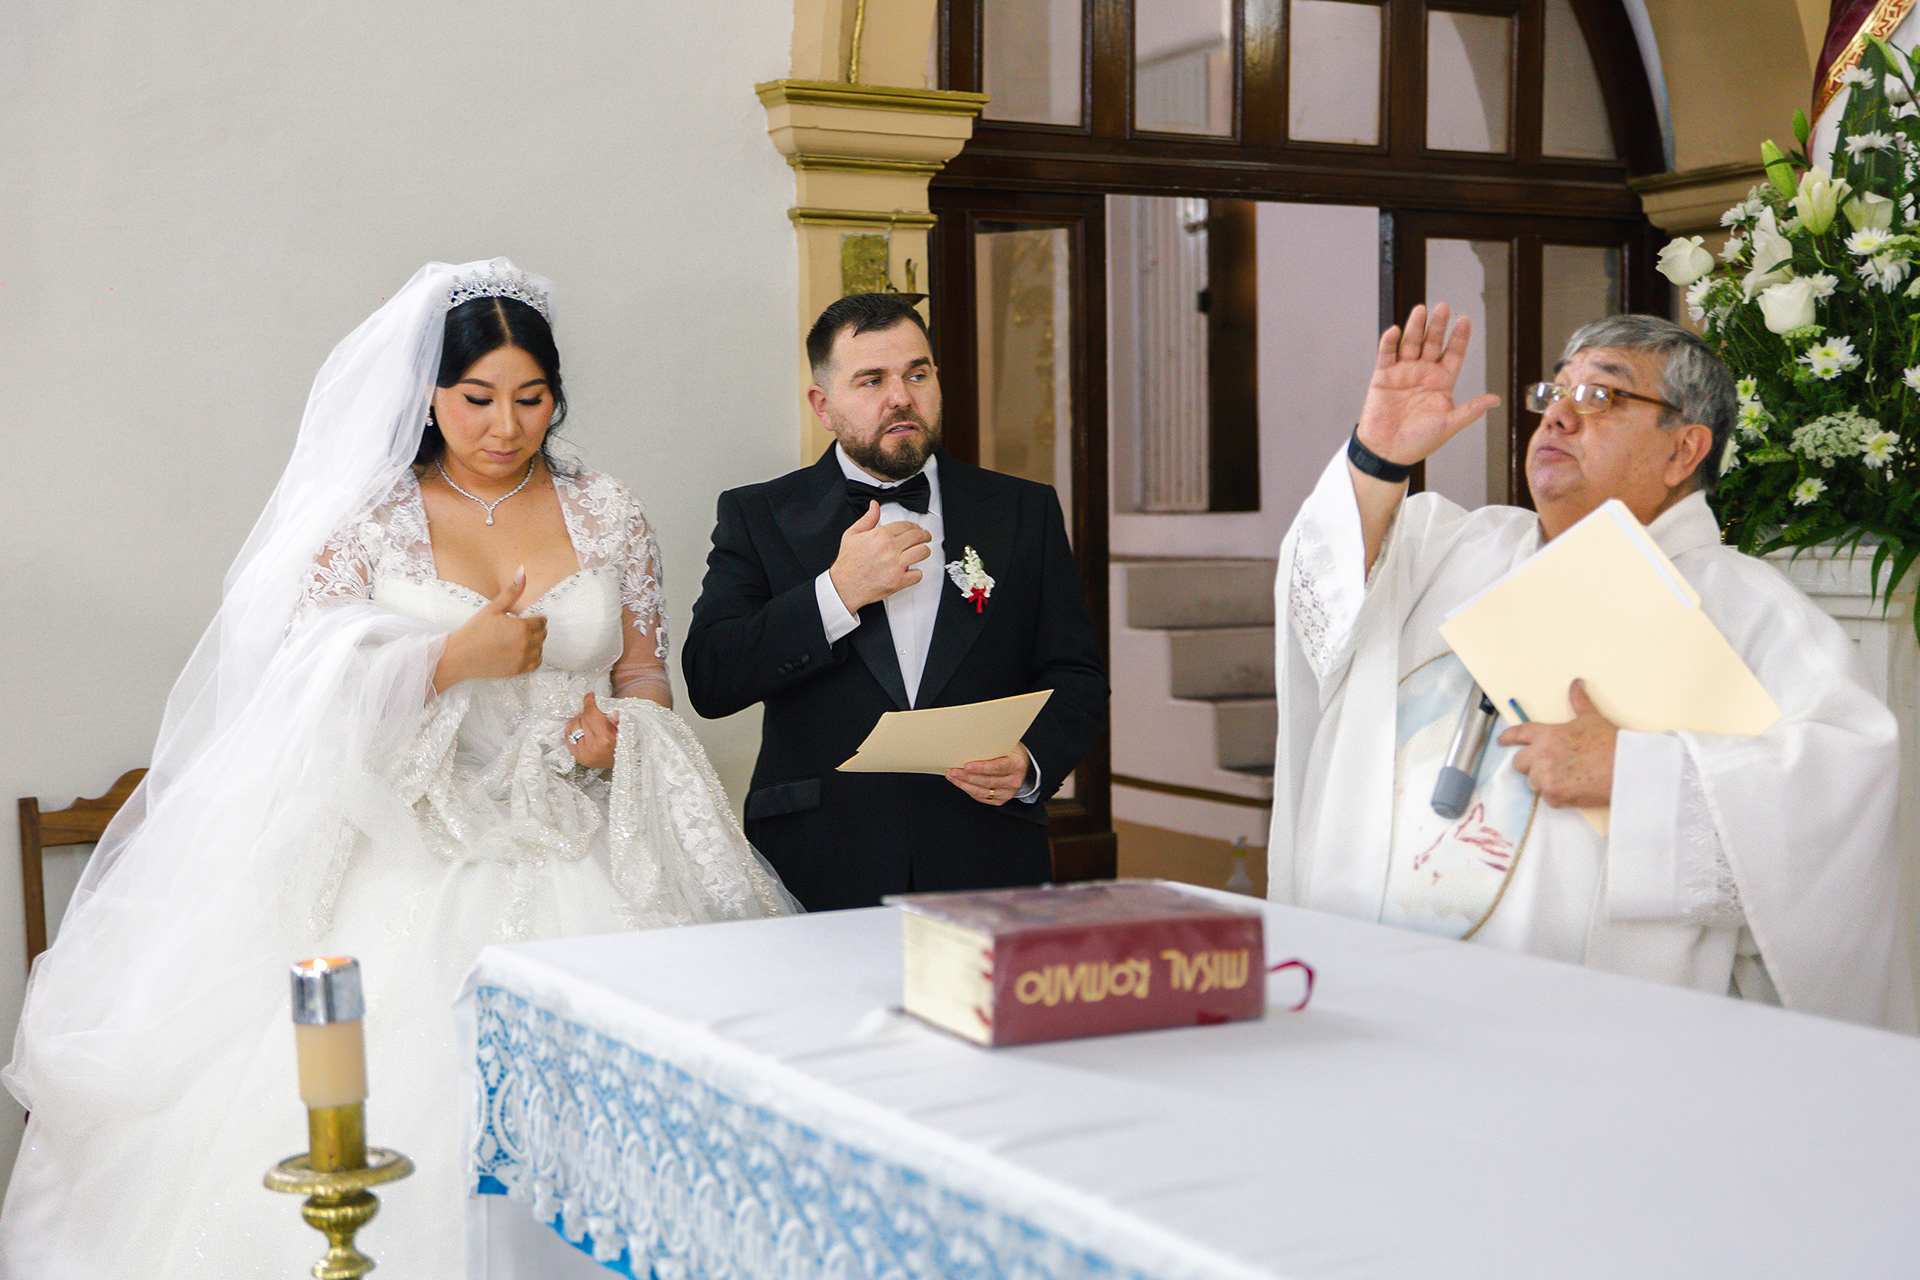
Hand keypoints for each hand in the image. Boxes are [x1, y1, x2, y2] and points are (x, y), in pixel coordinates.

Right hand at [434, 569, 545, 688]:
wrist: (460, 656)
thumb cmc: (474, 631)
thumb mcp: (493, 608)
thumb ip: (511, 592)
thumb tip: (522, 572)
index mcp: (522, 627)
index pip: (542, 621)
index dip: (535, 618)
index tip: (527, 619)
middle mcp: (525, 644)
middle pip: (543, 635)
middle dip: (536, 630)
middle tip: (522, 628)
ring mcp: (522, 659)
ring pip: (540, 649)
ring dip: (534, 644)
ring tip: (519, 640)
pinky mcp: (517, 671)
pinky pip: (536, 664)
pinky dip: (533, 658)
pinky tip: (521, 652)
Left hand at [564, 692, 617, 769]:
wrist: (621, 764)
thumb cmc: (624, 745)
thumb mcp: (623, 729)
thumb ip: (615, 718)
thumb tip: (607, 708)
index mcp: (605, 737)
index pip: (591, 713)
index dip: (589, 701)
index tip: (589, 696)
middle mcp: (593, 745)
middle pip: (582, 718)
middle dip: (586, 712)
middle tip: (591, 711)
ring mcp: (584, 752)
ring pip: (573, 727)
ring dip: (578, 720)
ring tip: (584, 719)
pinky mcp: (578, 756)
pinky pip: (568, 738)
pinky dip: (570, 730)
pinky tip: (576, 726)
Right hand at [828, 500, 932, 612]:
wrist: (844, 586)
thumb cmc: (847, 563)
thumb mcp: (852, 534)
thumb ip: (867, 519)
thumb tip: (874, 507)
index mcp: (880, 535)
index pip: (906, 525)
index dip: (914, 526)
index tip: (916, 529)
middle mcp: (890, 549)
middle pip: (917, 537)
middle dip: (925, 535)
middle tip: (925, 537)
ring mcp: (896, 565)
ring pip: (922, 552)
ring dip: (924, 551)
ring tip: (922, 551)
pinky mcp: (898, 581)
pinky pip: (917, 574)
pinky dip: (916, 573)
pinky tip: (912, 570)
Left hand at [947, 743, 1030, 806]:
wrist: (1023, 768)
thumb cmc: (1012, 754)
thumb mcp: (1007, 746)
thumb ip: (993, 745)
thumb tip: (972, 740)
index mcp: (1016, 765)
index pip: (997, 767)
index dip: (981, 768)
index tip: (967, 766)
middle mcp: (1013, 781)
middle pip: (986, 781)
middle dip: (967, 776)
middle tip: (953, 771)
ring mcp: (1007, 792)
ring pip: (981, 792)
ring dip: (964, 784)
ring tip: (952, 776)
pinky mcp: (1000, 800)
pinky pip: (981, 797)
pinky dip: (968, 790)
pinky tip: (960, 783)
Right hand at [1354, 303, 1501, 472]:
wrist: (1388, 452)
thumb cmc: (1418, 442)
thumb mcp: (1449, 425)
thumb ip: (1470, 410)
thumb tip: (1495, 400)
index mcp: (1441, 382)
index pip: (1453, 354)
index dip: (1459, 337)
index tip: (1464, 320)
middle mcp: (1423, 373)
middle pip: (1432, 343)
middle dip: (1438, 325)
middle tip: (1443, 308)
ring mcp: (1403, 373)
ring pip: (1411, 343)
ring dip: (1415, 327)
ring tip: (1421, 311)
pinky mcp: (1383, 377)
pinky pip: (1386, 355)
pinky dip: (1389, 342)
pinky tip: (1395, 331)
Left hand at [1498, 679, 1617, 808]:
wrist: (1625, 769)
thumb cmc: (1610, 743)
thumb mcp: (1592, 719)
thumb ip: (1578, 702)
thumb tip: (1575, 684)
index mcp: (1547, 735)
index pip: (1519, 734)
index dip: (1508, 738)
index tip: (1502, 741)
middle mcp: (1541, 755)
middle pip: (1519, 763)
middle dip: (1529, 764)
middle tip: (1547, 765)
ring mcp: (1545, 777)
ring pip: (1533, 782)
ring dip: (1544, 781)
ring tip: (1566, 777)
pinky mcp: (1554, 796)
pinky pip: (1547, 798)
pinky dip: (1557, 796)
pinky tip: (1573, 789)